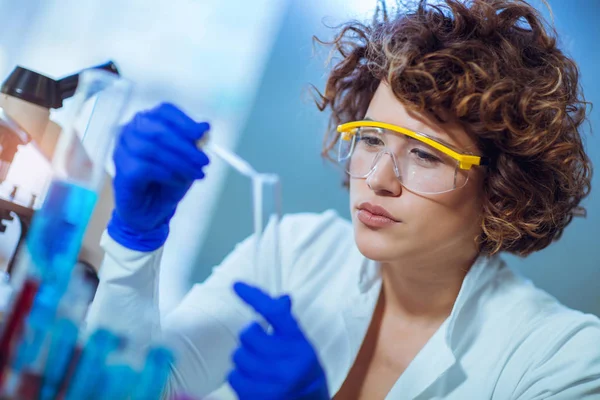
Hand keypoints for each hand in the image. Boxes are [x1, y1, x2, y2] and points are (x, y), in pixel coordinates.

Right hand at [107, 103, 209, 250]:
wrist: (151, 210)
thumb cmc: (167, 181)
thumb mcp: (188, 160)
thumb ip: (194, 143)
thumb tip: (205, 127)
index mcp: (148, 122)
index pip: (164, 111)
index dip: (185, 121)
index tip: (202, 132)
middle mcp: (131, 131)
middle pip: (158, 130)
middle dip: (185, 146)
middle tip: (203, 160)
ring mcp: (122, 150)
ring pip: (152, 149)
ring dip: (179, 162)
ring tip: (195, 174)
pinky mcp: (121, 170)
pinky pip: (145, 168)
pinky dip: (166, 174)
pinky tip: (176, 181)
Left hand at [228, 282, 329, 399]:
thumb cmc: (304, 373)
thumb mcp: (301, 347)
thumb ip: (288, 325)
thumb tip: (282, 298)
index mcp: (301, 344)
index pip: (275, 312)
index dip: (254, 296)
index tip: (236, 284)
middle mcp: (291, 362)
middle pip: (248, 334)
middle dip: (249, 338)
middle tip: (259, 346)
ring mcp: (276, 382)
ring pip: (238, 356)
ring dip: (243, 359)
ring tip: (257, 366)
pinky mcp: (261, 398)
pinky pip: (233, 376)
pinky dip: (238, 376)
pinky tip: (252, 380)